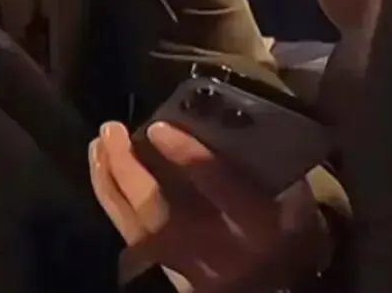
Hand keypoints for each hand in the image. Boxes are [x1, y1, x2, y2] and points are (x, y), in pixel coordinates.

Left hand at [89, 121, 328, 292]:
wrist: (286, 287)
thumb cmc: (291, 229)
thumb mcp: (294, 193)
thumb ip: (262, 162)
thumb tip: (223, 116)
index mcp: (255, 220)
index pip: (214, 183)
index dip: (185, 153)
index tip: (158, 125)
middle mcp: (216, 247)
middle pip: (159, 207)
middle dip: (129, 167)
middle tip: (111, 131)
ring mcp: (188, 268)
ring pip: (136, 226)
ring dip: (111, 184)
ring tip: (98, 147)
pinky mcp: (171, 277)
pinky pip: (133, 240)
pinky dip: (115, 208)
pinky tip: (104, 179)